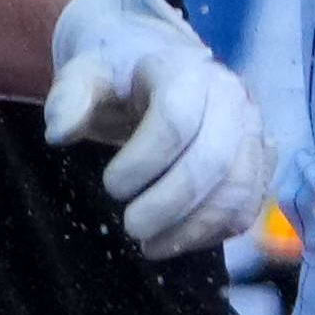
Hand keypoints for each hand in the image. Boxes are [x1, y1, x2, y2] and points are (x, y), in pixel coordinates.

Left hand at [47, 0, 271, 257]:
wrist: (155, 71)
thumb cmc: (116, 78)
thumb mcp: (84, 76)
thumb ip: (68, 98)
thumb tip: (58, 133)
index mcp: (185, 70)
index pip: (176, 119)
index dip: (143, 162)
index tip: (111, 186)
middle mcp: (229, 97)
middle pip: (213, 160)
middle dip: (170, 204)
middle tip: (131, 228)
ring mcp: (250, 130)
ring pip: (236, 188)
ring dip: (193, 228)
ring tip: (149, 244)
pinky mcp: (256, 162)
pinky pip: (246, 206)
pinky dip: (211, 232)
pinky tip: (174, 240)